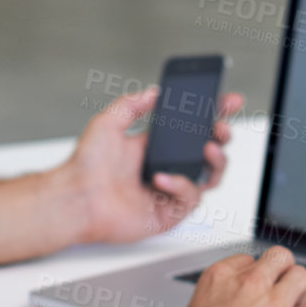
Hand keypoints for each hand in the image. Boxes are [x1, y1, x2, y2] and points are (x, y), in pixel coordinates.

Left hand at [60, 85, 238, 245]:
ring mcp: (169, 192)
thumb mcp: (108, 122)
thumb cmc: (85, 166)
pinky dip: (182, 186)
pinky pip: (190, 200)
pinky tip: (163, 178)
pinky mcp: (168, 214)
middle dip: (222, 137)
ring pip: (210, 177)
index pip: (192, 129)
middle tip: (221, 128)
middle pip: (210, 153)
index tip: (229, 100)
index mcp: (156, 147)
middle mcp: (166, 168)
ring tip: (207, 149)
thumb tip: (154, 92)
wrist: (75, 198)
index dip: (214, 115)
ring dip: (216, 161)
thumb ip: (132, 104)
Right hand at [130, 246, 305, 306]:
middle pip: (281, 258)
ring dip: (302, 292)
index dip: (257, 275)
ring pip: (302, 277)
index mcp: (223, 277)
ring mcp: (275, 304)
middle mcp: (252, 284)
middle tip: (282, 292)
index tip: (258, 288)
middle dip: (283, 273)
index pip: (250, 260)